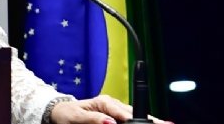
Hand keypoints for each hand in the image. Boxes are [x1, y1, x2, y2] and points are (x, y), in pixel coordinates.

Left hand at [49, 94, 172, 123]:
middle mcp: (112, 105)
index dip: (139, 119)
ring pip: (134, 116)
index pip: (125, 113)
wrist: (60, 113)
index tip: (151, 123)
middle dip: (149, 120)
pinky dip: (137, 123)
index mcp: (104, 102)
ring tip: (163, 123)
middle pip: (134, 114)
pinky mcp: (115, 117)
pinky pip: (128, 120)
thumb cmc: (67, 114)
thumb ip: (93, 118)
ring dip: (146, 121)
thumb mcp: (77, 117)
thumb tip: (110, 121)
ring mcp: (115, 111)